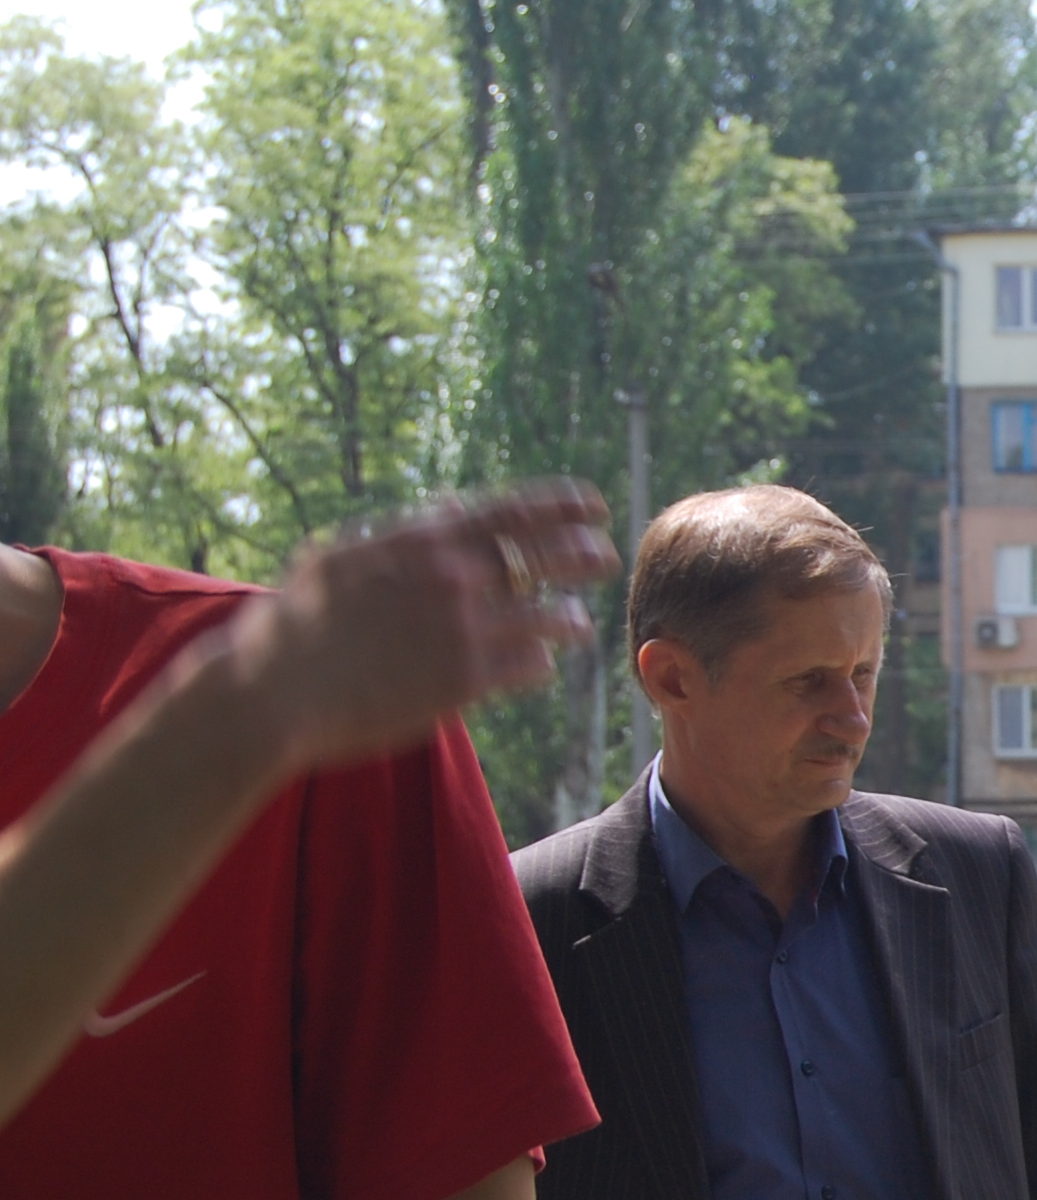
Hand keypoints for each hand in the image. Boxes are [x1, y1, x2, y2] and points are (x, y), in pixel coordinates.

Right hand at [224, 481, 615, 769]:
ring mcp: (461, 631)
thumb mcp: (340, 558)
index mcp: (419, 543)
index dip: (560, 505)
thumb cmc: (298, 624)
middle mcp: (449, 579)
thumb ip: (403, 534)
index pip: (509, 512)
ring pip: (547, 618)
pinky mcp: (464, 683)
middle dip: (583, 553)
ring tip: (578, 624)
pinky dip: (540, 661)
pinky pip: (529, 666)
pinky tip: (542, 662)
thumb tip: (454, 509)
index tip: (592, 504)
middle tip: (605, 555)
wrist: (269, 694)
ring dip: (568, 619)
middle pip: (542, 558)